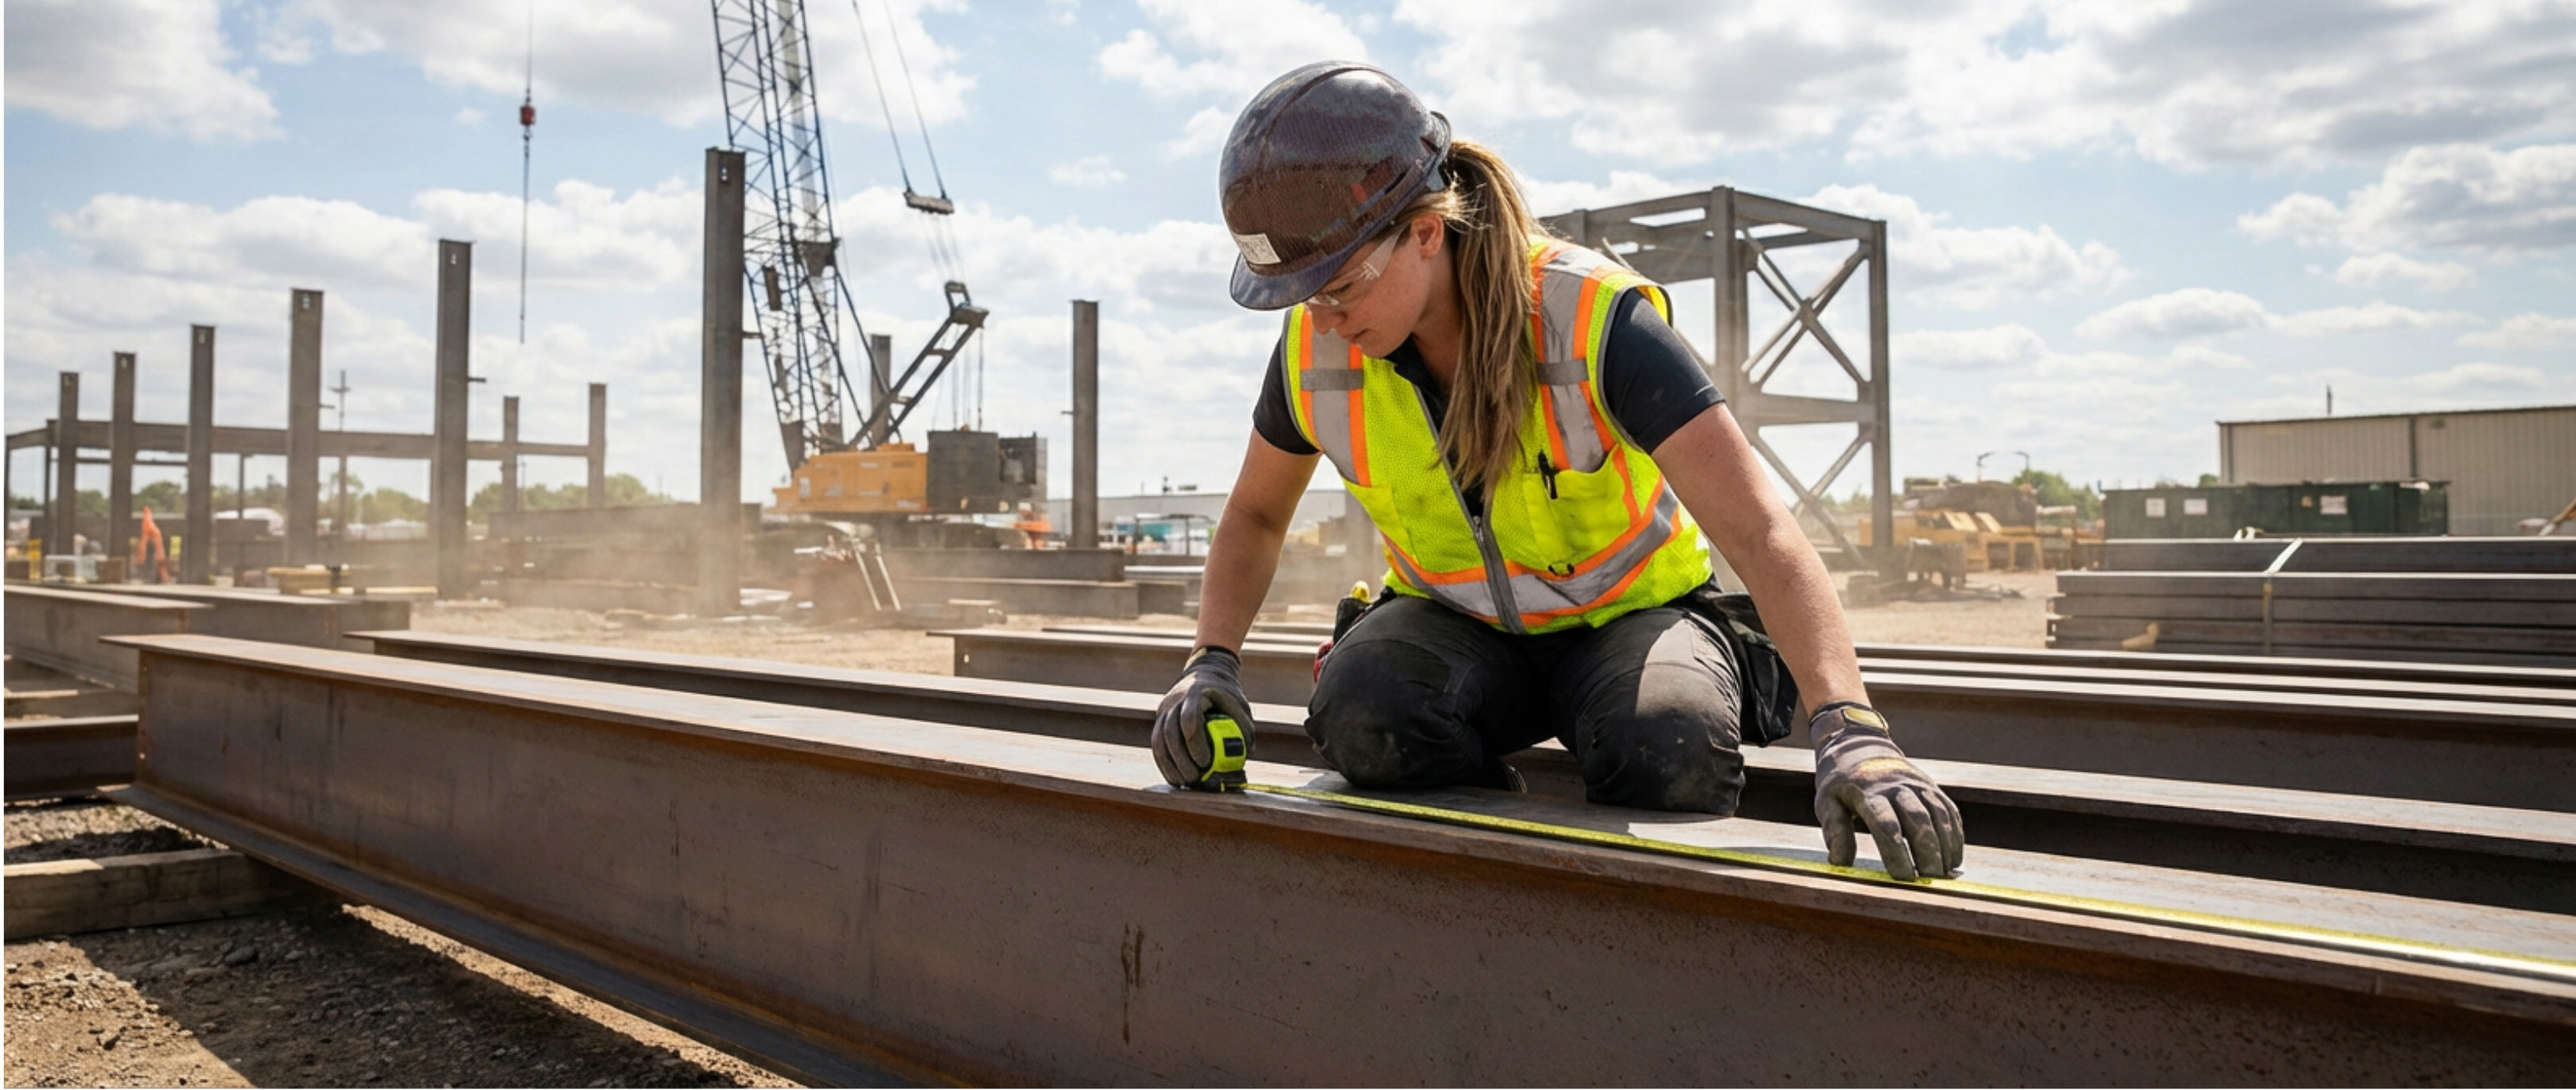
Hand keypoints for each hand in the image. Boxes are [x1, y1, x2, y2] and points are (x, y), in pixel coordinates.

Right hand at [1152, 646, 1256, 789]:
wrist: (1206, 673)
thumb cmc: (1228, 695)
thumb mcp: (1241, 707)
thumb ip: (1243, 731)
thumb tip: (1243, 761)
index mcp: (1197, 693)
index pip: (1189, 717)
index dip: (1195, 742)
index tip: (1206, 761)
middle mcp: (1175, 700)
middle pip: (1170, 732)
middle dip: (1182, 759)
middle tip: (1196, 778)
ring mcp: (1164, 710)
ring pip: (1159, 740)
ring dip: (1170, 764)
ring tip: (1185, 782)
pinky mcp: (1159, 721)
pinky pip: (1156, 744)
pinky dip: (1164, 763)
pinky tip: (1175, 778)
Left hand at [1811, 703, 1963, 880]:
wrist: (1861, 746)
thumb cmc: (1842, 783)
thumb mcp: (1827, 801)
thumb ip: (1834, 830)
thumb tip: (1839, 862)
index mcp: (1869, 792)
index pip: (1886, 825)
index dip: (1896, 852)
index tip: (1902, 877)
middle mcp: (1898, 786)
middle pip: (1919, 820)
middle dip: (1927, 852)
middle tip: (1928, 880)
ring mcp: (1919, 785)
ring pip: (1939, 816)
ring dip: (1946, 846)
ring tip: (1944, 874)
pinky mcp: (1933, 788)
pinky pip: (1950, 812)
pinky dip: (1955, 836)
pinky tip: (1954, 859)